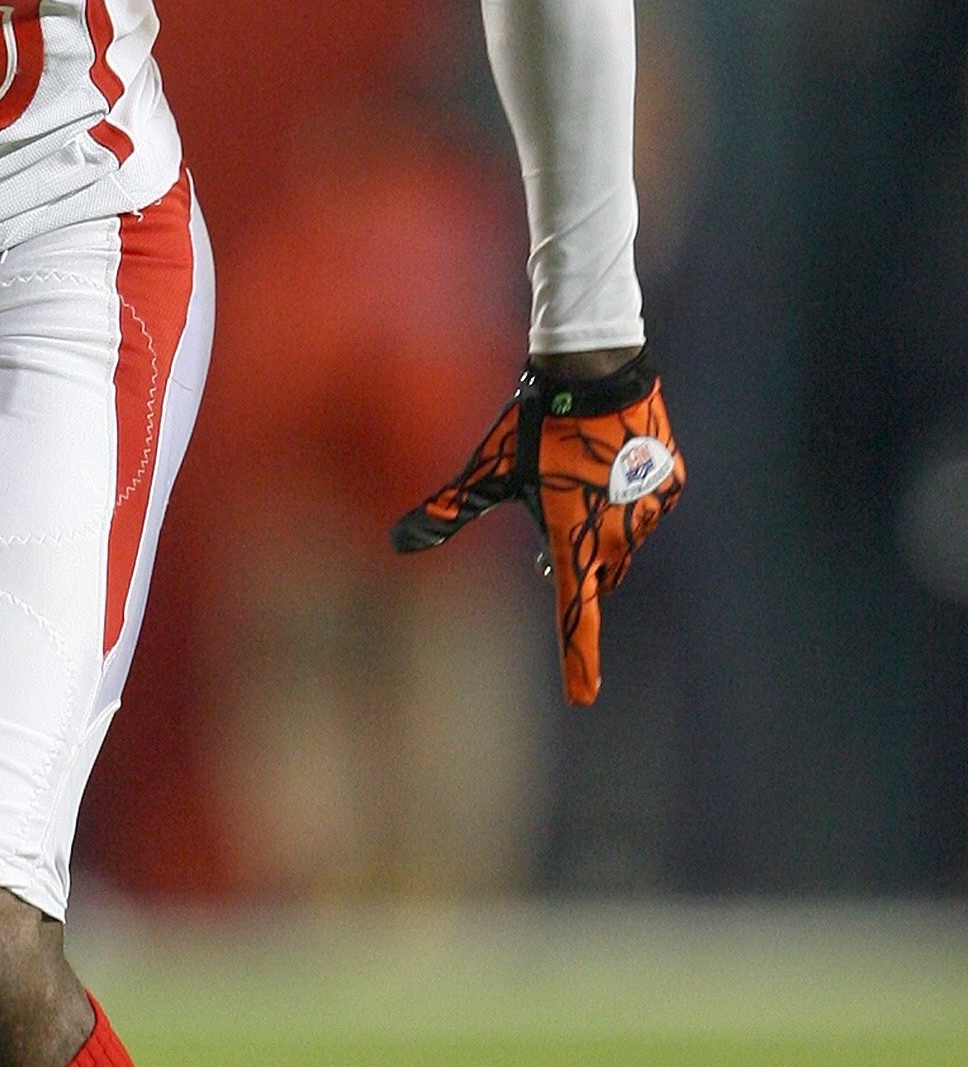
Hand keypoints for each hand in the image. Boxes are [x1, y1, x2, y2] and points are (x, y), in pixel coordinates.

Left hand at [390, 350, 682, 706]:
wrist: (594, 369)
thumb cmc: (534, 424)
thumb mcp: (486, 471)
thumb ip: (446, 512)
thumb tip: (396, 541)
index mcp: (573, 540)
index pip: (575, 615)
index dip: (578, 661)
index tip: (583, 697)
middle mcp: (617, 535)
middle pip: (597, 572)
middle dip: (577, 563)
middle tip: (550, 524)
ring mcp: (649, 510)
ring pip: (623, 541)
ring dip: (601, 529)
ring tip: (575, 478)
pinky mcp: (670, 483)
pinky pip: (644, 507)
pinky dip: (625, 499)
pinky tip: (604, 462)